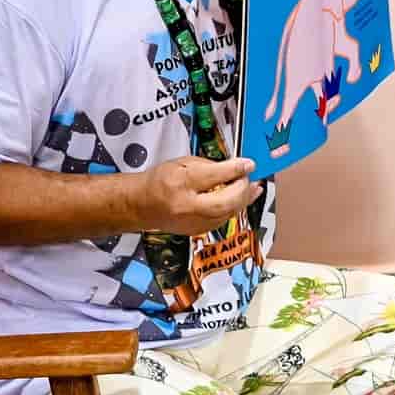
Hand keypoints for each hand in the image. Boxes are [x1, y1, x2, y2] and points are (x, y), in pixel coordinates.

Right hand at [136, 156, 258, 234]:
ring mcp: (193, 222)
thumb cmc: (159, 182)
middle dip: (243, 188)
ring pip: (228, 213)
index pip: (215, 175)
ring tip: (253, 188)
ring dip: (244, 199)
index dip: (236, 169)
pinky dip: (235, 208)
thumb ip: (210, 165)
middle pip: (226, 200)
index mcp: (180, 183)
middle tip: (248, 177)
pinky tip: (242, 199)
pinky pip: (224, 219)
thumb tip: (236, 167)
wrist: (141, 205)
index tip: (249, 164)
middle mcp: (186, 206)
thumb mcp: (183, 163)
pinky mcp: (198, 231)